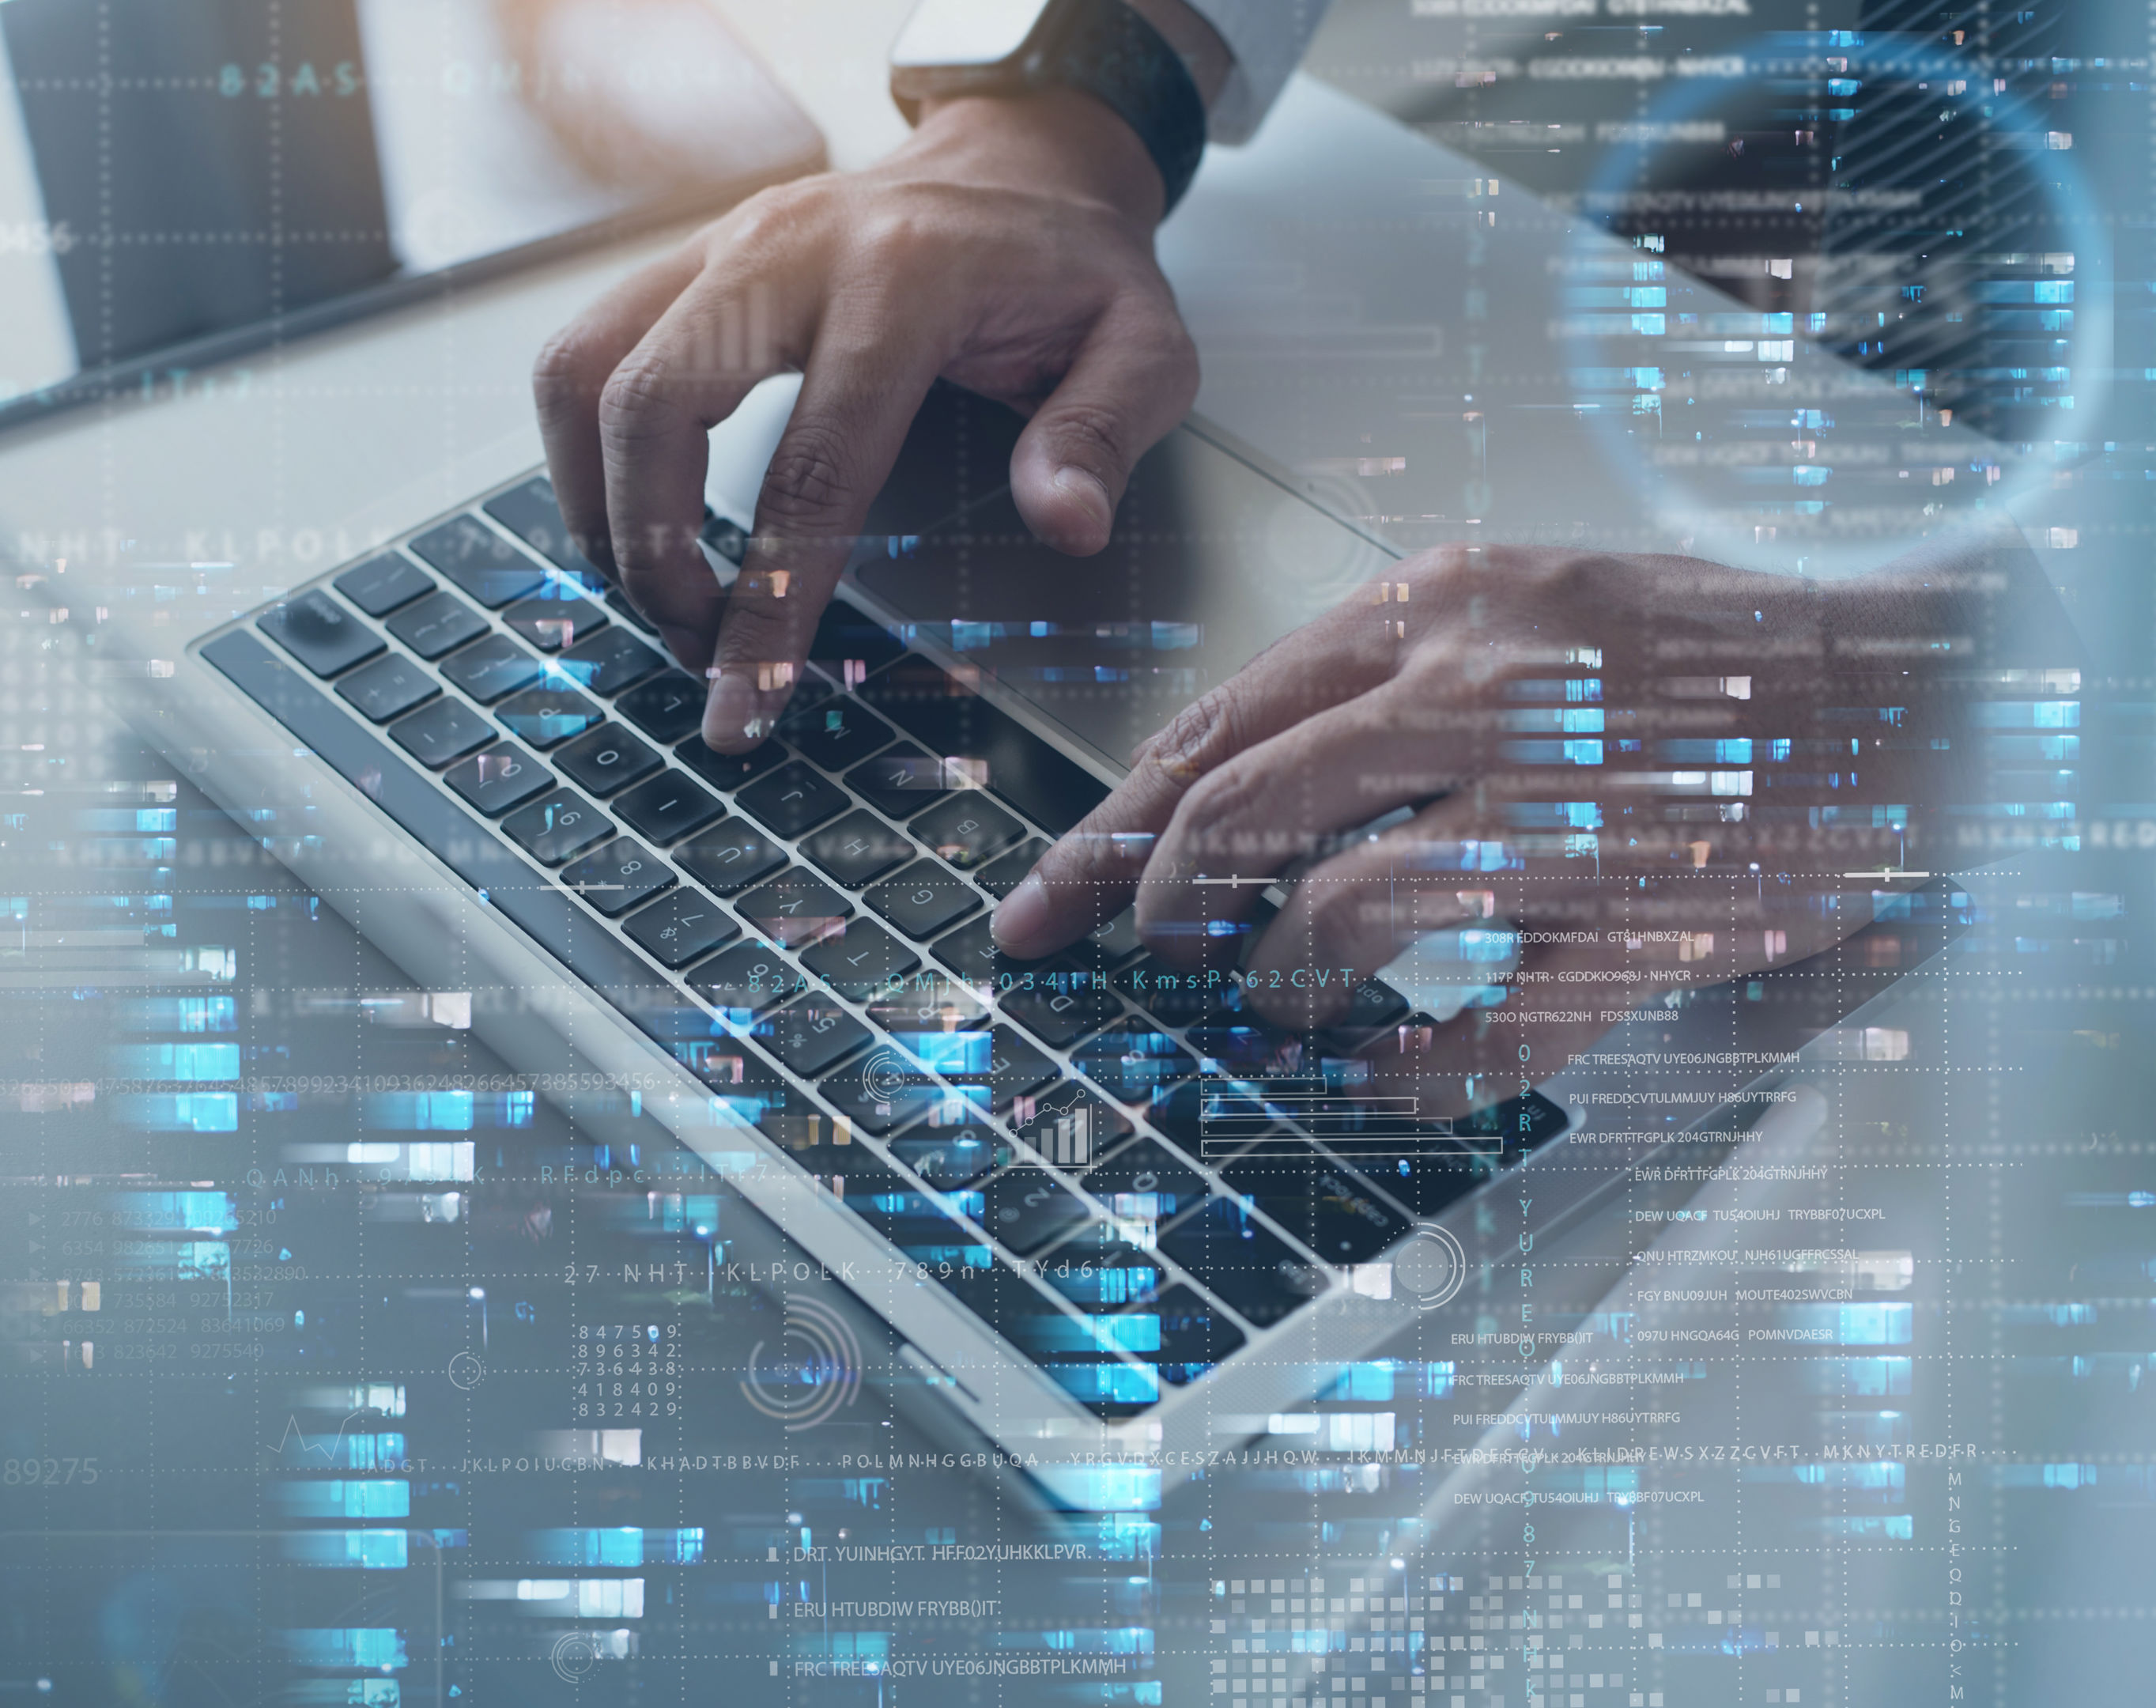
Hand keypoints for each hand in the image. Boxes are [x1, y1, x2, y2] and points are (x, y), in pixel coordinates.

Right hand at [531, 86, 1194, 750]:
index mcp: (904, 278)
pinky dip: (583, 454)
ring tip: (655, 588)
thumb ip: (1104, 431)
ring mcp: (719, 246)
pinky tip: (633, 518)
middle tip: (693, 642)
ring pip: (582, 372)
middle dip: (648, 550)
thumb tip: (1062, 523)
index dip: (769, 601)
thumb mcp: (1144, 342)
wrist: (1013, 168)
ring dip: (594, 503)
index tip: (746, 701)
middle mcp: (786, 249)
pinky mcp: (681, 262)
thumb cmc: (1066, 270)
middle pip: (649, 405)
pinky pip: (580, 354)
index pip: (811, 465)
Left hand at [989, 541, 2045, 1115]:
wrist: (1919, 680)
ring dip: (1276, 985)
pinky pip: (1485, 1029)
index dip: (1108, 830)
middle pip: (1237, 816)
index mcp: (1444, 612)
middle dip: (1155, 911)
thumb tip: (1227, 800)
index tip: (1044, 900)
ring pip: (1334, 919)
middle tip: (1137, 962)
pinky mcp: (1641, 920)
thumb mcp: (1529, 608)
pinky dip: (1413, 1072)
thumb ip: (1388, 681)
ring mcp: (1563, 813)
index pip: (1215, 726)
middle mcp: (1485, 698)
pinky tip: (1389, 1073)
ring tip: (1275, 1006)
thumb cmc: (1715, 654)